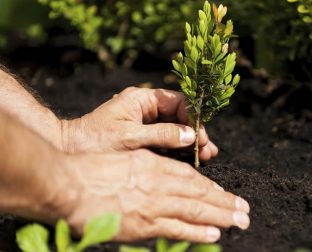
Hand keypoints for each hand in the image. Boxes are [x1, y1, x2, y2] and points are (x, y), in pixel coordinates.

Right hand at [60, 149, 249, 242]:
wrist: (68, 185)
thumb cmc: (91, 169)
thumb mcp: (124, 157)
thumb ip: (146, 167)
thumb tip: (162, 177)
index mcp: (153, 164)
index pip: (190, 176)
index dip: (209, 186)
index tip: (223, 193)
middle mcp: (159, 183)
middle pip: (200, 193)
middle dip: (225, 202)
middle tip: (244, 210)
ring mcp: (154, 204)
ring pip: (196, 210)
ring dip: (221, 216)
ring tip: (240, 221)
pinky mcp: (144, 224)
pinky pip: (177, 228)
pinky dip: (197, 231)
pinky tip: (214, 234)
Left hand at [61, 88, 217, 160]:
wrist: (69, 151)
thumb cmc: (94, 140)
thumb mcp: (130, 137)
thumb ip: (162, 135)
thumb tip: (191, 135)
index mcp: (142, 99)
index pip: (177, 102)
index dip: (193, 117)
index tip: (200, 136)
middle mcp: (146, 108)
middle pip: (180, 116)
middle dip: (194, 132)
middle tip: (207, 150)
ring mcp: (145, 123)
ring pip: (175, 128)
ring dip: (190, 141)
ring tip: (206, 156)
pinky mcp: (143, 137)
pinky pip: (166, 140)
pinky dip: (179, 149)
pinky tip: (192, 157)